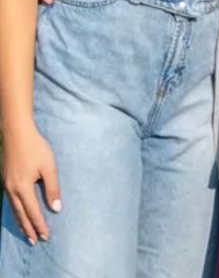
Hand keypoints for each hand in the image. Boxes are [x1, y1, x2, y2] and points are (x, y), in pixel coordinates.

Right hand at [1, 126, 61, 244]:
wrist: (16, 134)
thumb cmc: (36, 149)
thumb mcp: (49, 167)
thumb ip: (52, 188)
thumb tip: (56, 208)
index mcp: (23, 188)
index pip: (33, 212)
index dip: (40, 225)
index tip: (46, 236)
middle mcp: (12, 190)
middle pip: (21, 215)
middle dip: (29, 229)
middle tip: (35, 242)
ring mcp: (6, 186)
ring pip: (14, 210)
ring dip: (21, 222)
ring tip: (27, 233)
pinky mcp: (5, 181)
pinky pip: (10, 202)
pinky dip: (16, 212)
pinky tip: (19, 214)